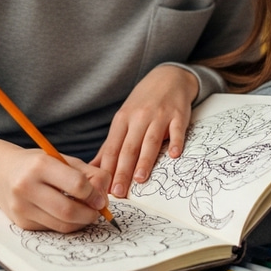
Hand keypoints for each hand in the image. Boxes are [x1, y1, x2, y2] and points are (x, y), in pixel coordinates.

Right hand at [0, 135, 110, 232]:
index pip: (76, 184)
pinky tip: (66, 214)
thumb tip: (104, 196)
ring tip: (85, 213)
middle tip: (97, 211)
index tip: (100, 197)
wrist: (0, 173)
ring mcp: (22, 207)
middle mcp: (27, 186)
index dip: (94, 194)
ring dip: (80, 222)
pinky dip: (65, 224)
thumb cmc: (36, 164)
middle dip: (90, 214)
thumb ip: (88, 173)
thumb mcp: (61, 159)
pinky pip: (52, 228)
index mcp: (40, 165)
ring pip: (62, 224)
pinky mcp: (21, 223)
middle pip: (69, 210)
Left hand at [91, 65, 197, 198]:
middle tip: (119, 192)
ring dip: (145, 160)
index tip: (103, 188)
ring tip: (140, 179)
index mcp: (122, 120)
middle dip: (123, 171)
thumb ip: (110, 145)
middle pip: (129, 147)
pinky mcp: (178, 115)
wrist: (167, 78)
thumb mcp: (123, 119)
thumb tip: (93, 168)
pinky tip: (174, 156)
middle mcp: (139, 118)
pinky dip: (176, 142)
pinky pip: (176, 130)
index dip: (108, 168)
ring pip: (150, 141)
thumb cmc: (142, 103)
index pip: (112, 147)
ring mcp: (159, 116)